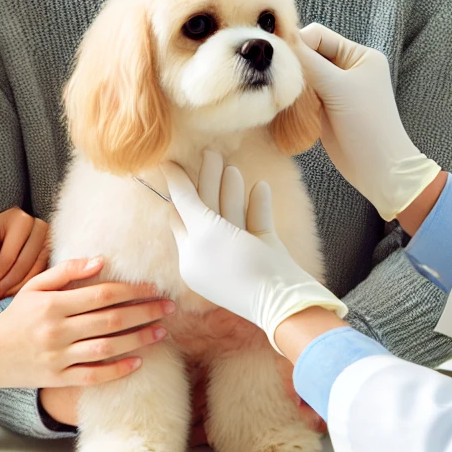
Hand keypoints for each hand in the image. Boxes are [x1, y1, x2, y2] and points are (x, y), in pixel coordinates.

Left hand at [0, 207, 49, 302]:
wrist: (17, 224)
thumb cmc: (1, 228)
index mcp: (23, 221)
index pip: (8, 256)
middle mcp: (41, 231)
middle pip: (22, 267)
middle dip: (2, 287)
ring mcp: (50, 243)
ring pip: (32, 274)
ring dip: (12, 290)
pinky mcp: (53, 255)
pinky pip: (39, 276)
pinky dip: (24, 287)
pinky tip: (9, 295)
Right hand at [0, 257, 175, 391]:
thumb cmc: (17, 316)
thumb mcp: (35, 286)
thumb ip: (67, 271)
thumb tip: (101, 260)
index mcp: (54, 305)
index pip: (101, 295)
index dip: (131, 290)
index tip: (153, 288)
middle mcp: (58, 331)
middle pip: (110, 320)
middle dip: (144, 313)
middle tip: (169, 308)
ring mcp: (59, 358)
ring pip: (106, 348)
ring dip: (138, 340)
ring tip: (161, 332)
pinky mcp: (59, 379)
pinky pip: (93, 376)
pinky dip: (117, 370)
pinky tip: (137, 362)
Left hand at [162, 151, 345, 354]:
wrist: (283, 299)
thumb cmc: (236, 267)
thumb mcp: (204, 231)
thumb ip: (186, 202)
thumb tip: (169, 173)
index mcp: (191, 258)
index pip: (181, 215)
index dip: (180, 187)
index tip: (173, 161)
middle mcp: (213, 255)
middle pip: (207, 210)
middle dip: (208, 181)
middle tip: (210, 152)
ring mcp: (240, 252)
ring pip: (232, 213)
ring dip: (231, 189)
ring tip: (230, 166)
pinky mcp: (265, 250)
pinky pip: (257, 222)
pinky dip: (258, 204)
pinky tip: (260, 186)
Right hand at [296, 23, 440, 222]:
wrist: (379, 169)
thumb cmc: (367, 124)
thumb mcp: (338, 88)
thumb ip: (309, 62)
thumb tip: (279, 40)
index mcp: (359, 55)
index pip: (319, 35)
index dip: (298, 42)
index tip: (278, 56)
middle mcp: (348, 68)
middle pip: (310, 53)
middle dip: (294, 63)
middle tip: (277, 76)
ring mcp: (336, 88)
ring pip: (304, 74)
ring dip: (292, 81)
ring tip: (282, 92)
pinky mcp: (326, 107)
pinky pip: (303, 93)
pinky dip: (293, 96)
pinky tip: (285, 103)